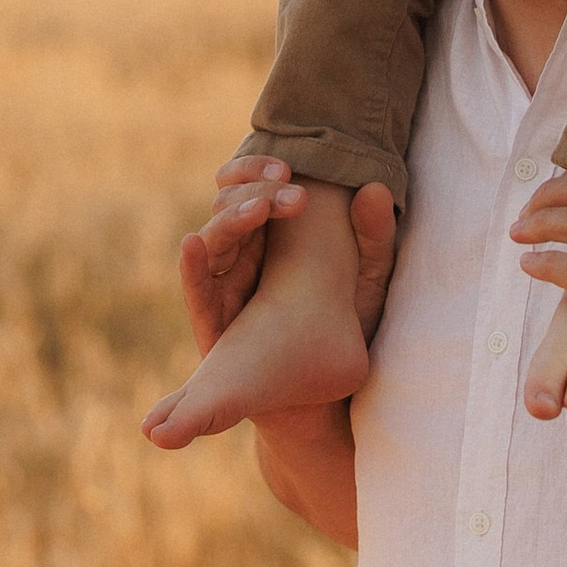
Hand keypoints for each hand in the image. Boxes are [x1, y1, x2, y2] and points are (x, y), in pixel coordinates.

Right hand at [181, 159, 397, 352]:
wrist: (328, 400)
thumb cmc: (346, 332)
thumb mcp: (369, 280)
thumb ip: (373, 237)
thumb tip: (375, 187)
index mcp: (273, 234)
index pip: (249, 185)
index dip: (257, 169)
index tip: (286, 166)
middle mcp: (243, 253)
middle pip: (227, 203)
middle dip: (253, 189)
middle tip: (289, 192)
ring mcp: (225, 285)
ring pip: (212, 237)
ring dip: (230, 218)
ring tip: (259, 210)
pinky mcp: (213, 321)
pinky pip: (195, 288)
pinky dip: (191, 265)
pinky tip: (193, 243)